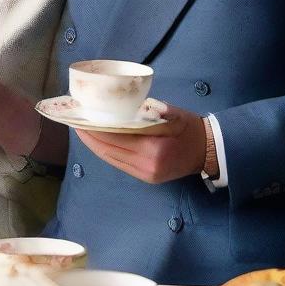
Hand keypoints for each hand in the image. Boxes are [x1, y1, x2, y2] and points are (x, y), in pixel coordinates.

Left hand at [74, 103, 206, 183]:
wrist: (209, 151)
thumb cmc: (188, 127)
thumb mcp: (168, 113)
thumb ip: (144, 112)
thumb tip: (116, 107)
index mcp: (152, 147)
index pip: (114, 136)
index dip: (94, 128)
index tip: (80, 117)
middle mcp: (146, 164)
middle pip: (108, 149)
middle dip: (89, 137)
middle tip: (75, 122)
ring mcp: (145, 174)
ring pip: (111, 159)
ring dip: (94, 146)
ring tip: (82, 131)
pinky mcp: (146, 178)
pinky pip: (119, 164)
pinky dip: (106, 153)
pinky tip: (97, 143)